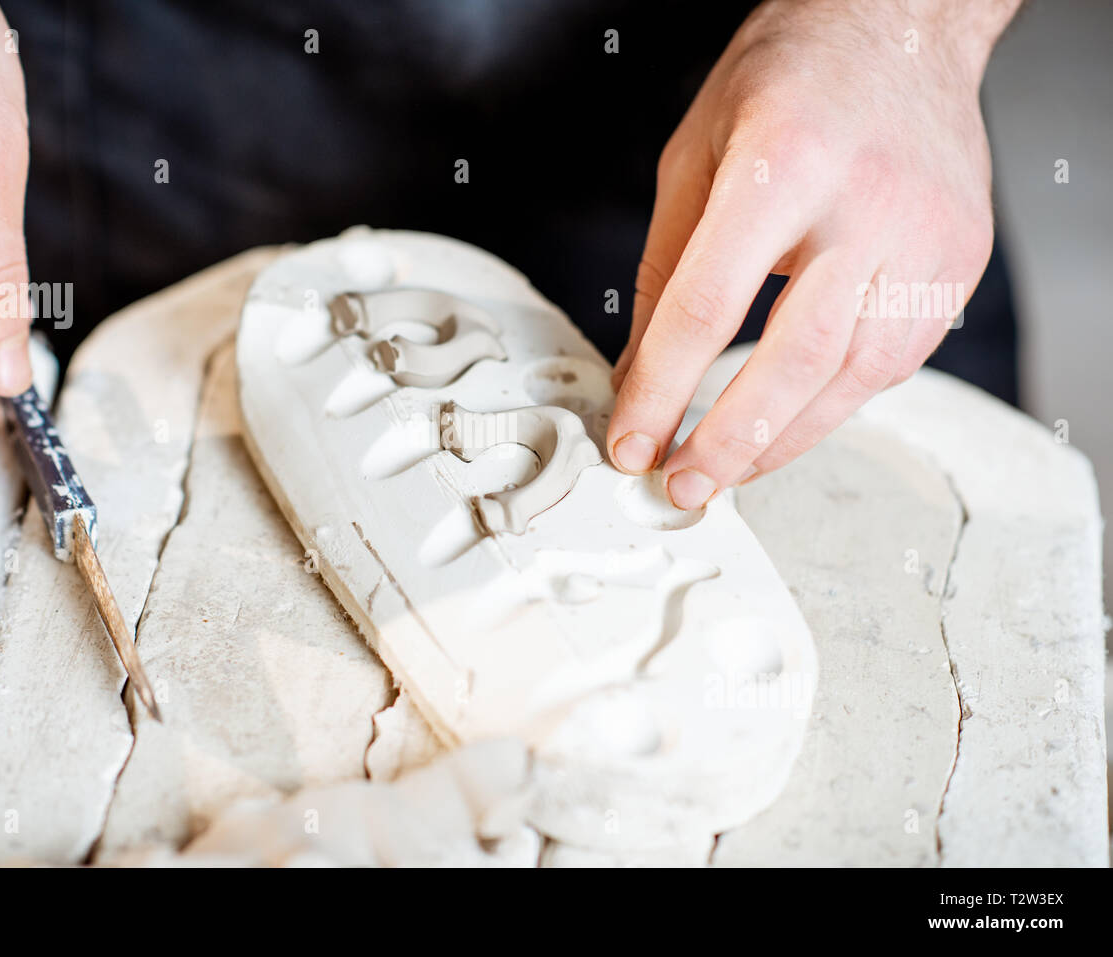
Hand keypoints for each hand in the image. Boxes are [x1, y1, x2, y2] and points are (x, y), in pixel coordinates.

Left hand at [607, 0, 1018, 508]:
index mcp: (783, 163)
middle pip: (792, 360)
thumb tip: (639, 371)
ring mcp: (926, 238)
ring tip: (726, 472)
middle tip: (680, 487)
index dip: (661, 391)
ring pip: (853, 377)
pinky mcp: (958, 263)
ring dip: (781, 441)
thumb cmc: (791, 78)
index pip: (707, 308)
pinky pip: (893, 361)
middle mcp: (866, 205)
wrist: (903, 26)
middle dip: (726, 442)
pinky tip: (790, 424)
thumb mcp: (694, 155)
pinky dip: (834, 404)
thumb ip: (664, 270)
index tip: (631, 441)